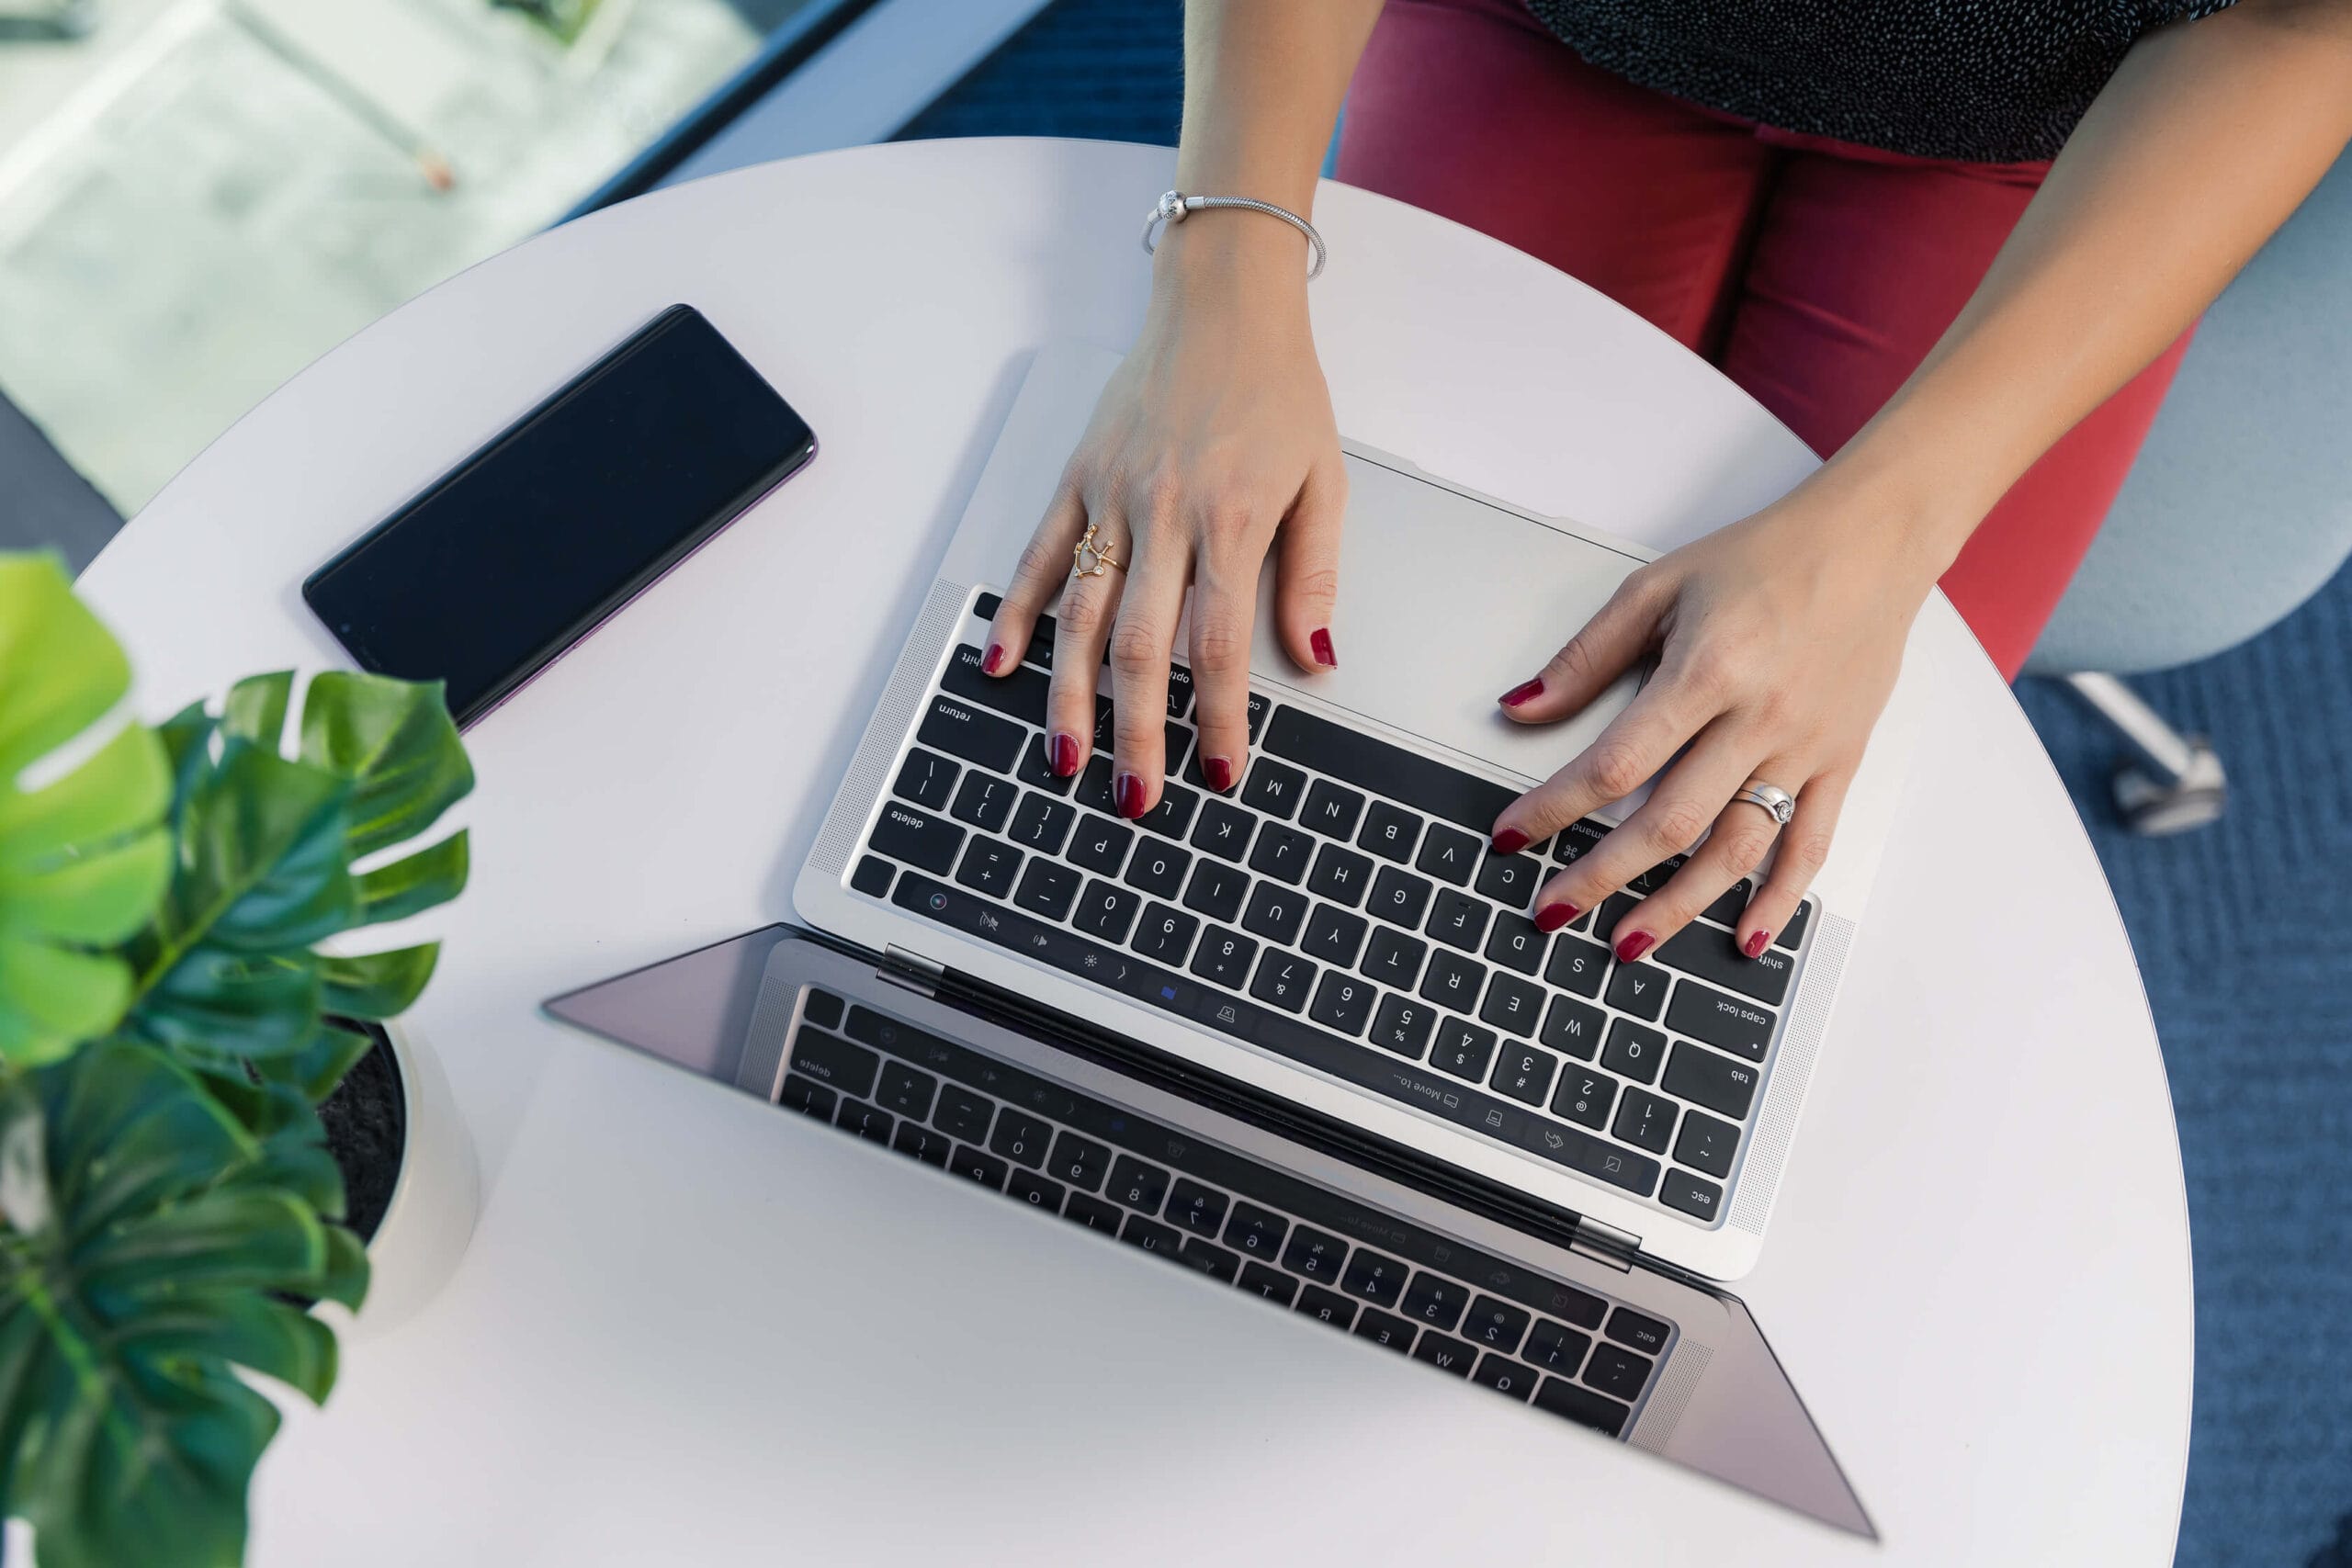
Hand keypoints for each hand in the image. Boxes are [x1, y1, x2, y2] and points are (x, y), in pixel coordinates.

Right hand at [979, 239, 1344, 814]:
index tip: (1220, 771)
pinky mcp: (1077, 478)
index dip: (1220, 717)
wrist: (1223, 300)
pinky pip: (1040, 558)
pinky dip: (1016, 615)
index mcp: (1230, 519)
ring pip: (1081, 616)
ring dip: (1072, 697)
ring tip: (1067, 761)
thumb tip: (1316, 660)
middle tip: (1137, 798)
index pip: (1220, 645)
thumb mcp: (1323, 479)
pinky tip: (1000, 668)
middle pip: (1141, 647)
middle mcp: (1163, 512)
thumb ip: (1315, 575)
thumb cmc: (1277, 389)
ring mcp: (1111, 496)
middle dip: (1138, 732)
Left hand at [1486, 480, 1940, 962]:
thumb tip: (1522, 708)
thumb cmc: (1765, 558)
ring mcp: (1805, 747)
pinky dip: (1779, 900)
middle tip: (1553, 910)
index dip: (1555, 807)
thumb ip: (1587, 657)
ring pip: (1736, 848)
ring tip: (1628, 944)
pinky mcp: (1841, 761)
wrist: (1874, 541)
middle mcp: (1760, 718)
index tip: (1512, 835)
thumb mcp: (1659, 587)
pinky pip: (1810, 844)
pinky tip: (1743, 939)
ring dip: (1678, 905)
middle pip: (1669, 821)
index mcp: (1707, 671)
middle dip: (1602, 875)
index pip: (1614, 762)